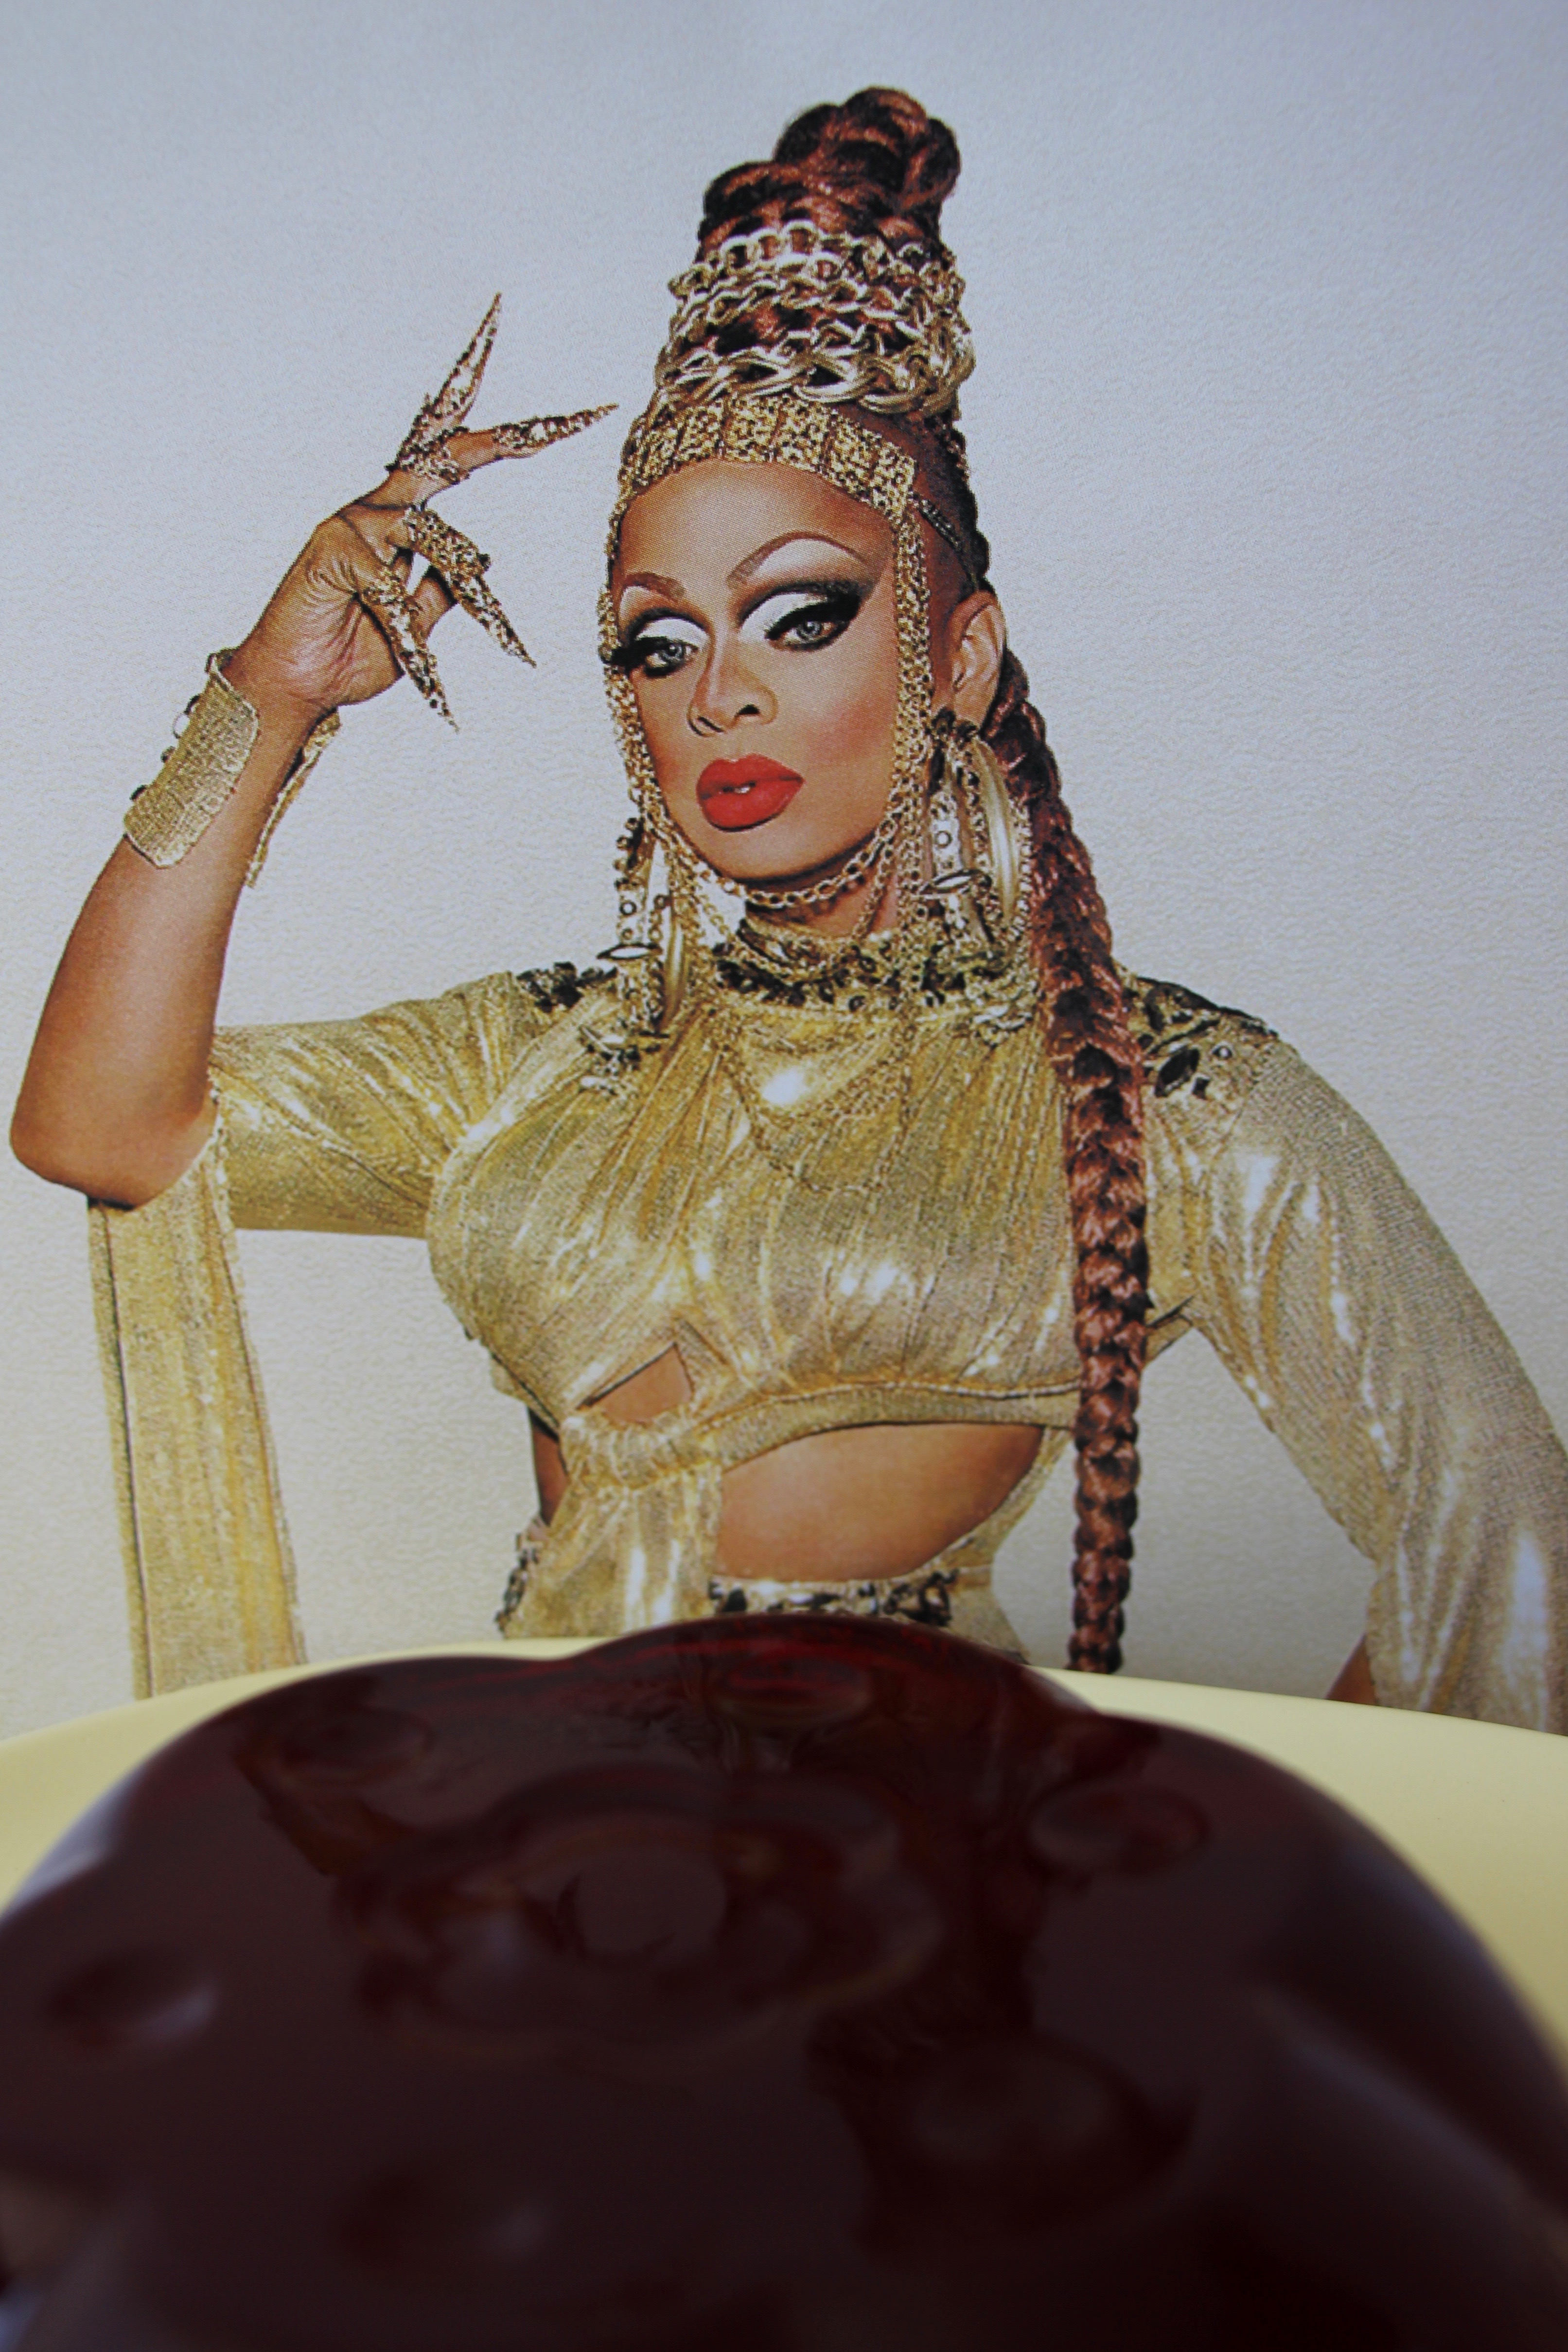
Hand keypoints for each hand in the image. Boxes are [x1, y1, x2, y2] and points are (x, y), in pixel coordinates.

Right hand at [225, 299, 611, 731]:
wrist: (299, 688)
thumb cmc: (351, 654)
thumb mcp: (417, 625)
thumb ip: (442, 590)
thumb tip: (481, 558)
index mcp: (398, 521)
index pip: (451, 467)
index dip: (499, 444)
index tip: (552, 426)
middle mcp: (373, 510)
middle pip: (441, 458)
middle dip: (494, 440)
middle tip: (551, 424)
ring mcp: (349, 526)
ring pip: (433, 534)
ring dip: (472, 592)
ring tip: (502, 641)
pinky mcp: (331, 554)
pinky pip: (390, 587)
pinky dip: (410, 636)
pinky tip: (423, 672)